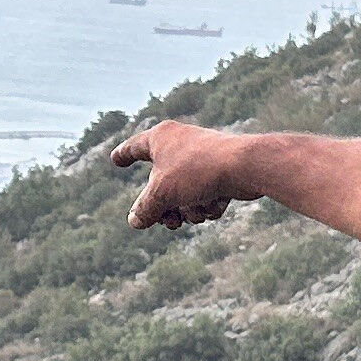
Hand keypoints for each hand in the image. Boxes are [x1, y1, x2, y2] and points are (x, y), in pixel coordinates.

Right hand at [111, 120, 252, 230]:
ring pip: (183, 195)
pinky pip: (204, 196)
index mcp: (161, 138)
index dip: (124, 155)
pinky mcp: (220, 172)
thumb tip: (135, 221)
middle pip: (160, 185)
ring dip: (189, 210)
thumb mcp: (162, 194)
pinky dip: (208, 204)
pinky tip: (218, 202)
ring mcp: (200, 158)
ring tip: (198, 211)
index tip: (116, 160)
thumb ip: (145, 209)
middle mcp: (180, 144)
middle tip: (170, 222)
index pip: (134, 147)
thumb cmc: (197, 171)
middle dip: (165, 209)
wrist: (245, 167)